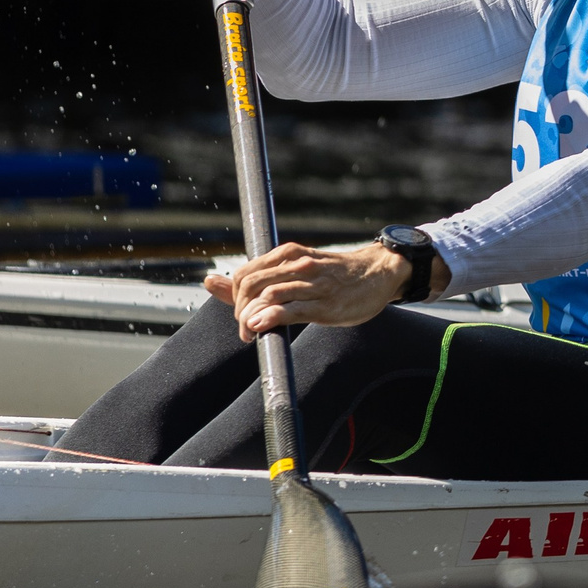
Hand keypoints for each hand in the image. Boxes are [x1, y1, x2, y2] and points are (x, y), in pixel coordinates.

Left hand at [201, 241, 450, 341]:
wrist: (378, 273)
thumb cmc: (333, 275)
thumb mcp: (293, 269)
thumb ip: (255, 277)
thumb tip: (209, 282)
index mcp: (287, 254)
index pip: (245, 273)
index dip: (233, 296)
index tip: (241, 314)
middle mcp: (297, 264)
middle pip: (251, 284)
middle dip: (239, 309)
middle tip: (245, 328)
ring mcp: (313, 283)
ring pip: (268, 295)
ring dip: (250, 318)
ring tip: (250, 333)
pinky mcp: (326, 303)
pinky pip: (291, 308)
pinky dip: (269, 317)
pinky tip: (259, 327)